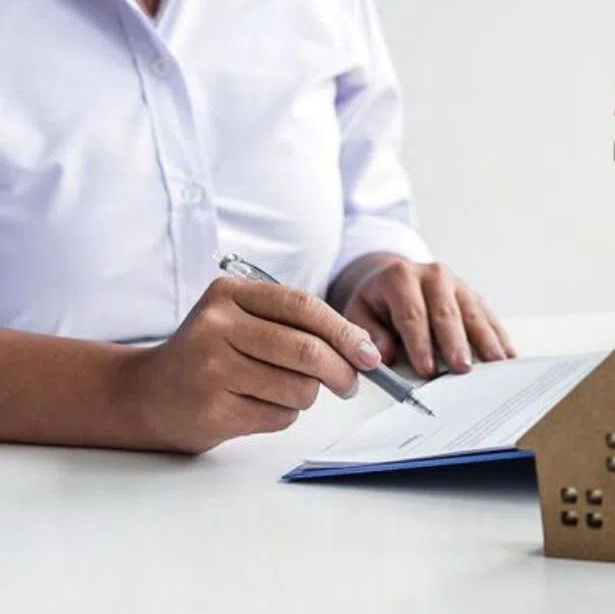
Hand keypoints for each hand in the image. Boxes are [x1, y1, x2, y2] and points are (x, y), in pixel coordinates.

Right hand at [122, 277, 380, 452]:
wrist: (148, 394)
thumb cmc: (212, 355)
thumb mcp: (243, 320)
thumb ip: (296, 325)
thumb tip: (362, 350)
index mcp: (229, 294)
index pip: (303, 306)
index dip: (344, 331)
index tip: (369, 354)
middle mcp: (216, 326)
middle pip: (306, 350)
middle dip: (341, 372)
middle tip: (349, 384)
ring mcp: (211, 369)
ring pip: (298, 388)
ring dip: (306, 397)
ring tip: (283, 392)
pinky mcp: (213, 409)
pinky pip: (278, 416)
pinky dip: (283, 415)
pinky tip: (256, 406)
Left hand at [337, 255, 513, 375]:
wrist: (397, 279)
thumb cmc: (378, 302)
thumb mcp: (360, 312)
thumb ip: (368, 332)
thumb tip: (381, 354)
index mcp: (401, 277)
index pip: (411, 313)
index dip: (419, 343)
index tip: (426, 368)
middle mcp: (433, 276)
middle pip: (446, 313)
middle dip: (455, 343)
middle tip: (461, 368)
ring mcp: (458, 284)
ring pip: (473, 313)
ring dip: (484, 341)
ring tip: (494, 364)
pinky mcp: (474, 296)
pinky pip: (488, 317)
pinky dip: (498, 337)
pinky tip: (507, 355)